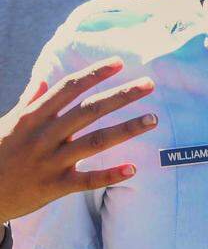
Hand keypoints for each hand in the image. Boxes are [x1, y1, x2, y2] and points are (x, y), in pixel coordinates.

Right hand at [0, 58, 157, 221]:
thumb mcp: (8, 124)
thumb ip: (28, 102)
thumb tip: (43, 81)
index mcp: (33, 117)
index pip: (69, 88)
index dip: (94, 74)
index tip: (119, 62)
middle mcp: (44, 136)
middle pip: (89, 110)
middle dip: (120, 96)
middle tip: (150, 84)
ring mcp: (50, 161)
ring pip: (94, 142)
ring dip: (125, 130)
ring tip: (152, 119)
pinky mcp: (54, 186)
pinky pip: (87, 180)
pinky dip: (110, 174)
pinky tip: (133, 168)